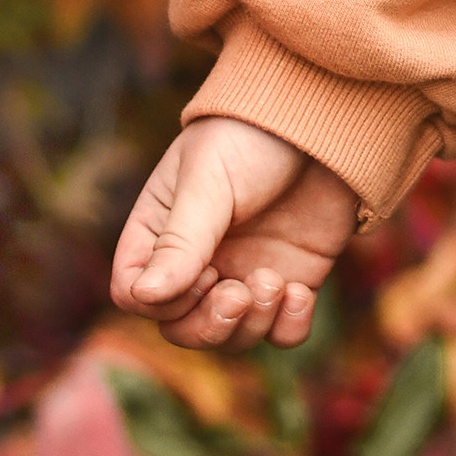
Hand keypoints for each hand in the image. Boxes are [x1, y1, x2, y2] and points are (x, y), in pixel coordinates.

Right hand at [110, 117, 357, 350]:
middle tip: (239, 294)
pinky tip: (301, 293)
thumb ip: (181, 240)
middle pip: (182, 329)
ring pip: (231, 338)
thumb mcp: (208, 182)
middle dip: (209, 326)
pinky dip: (289, 327)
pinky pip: (282, 333)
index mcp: (160, 234)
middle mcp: (199, 263)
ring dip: (250, 326)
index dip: (162, 302)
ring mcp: (245, 273)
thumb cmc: (250, 136)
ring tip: (274, 282)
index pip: (135, 295)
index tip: (205, 270)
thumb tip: (144, 297)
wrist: (320, 117)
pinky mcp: (292, 279)